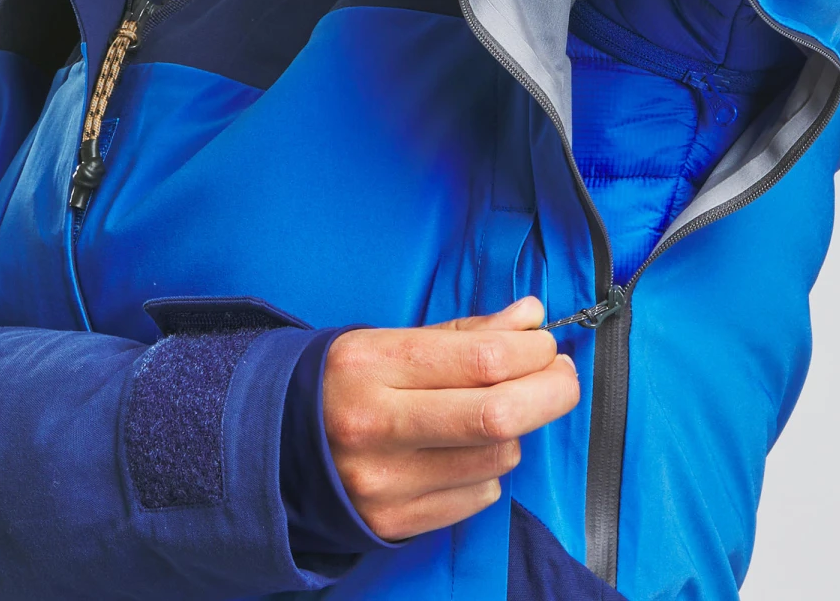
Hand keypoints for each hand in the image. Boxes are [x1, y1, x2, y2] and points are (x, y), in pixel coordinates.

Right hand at [322, 297, 578, 540]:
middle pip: (497, 414)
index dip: (531, 350)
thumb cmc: (345, 381)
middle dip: (550, 391)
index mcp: (372, 366)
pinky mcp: (396, 523)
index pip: (480, 359)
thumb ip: (465, 332)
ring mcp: (386, 483)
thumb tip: (531, 316)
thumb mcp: (391, 339)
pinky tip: (467, 448)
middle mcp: (376, 426)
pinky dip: (490, 467)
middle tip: (561, 375)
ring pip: (496, 456)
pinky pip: (478, 494)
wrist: (278, 446)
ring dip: (516, 429)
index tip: (545, 343)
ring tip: (499, 410)